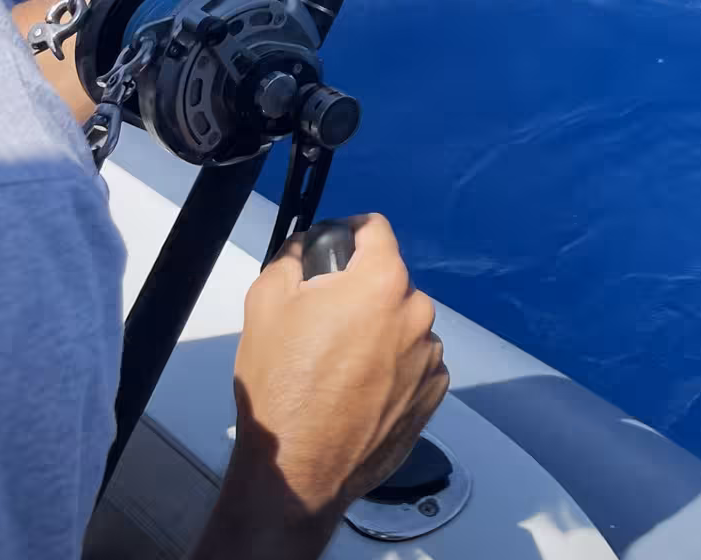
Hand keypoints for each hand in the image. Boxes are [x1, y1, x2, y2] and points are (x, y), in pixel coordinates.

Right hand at [219, 215, 448, 535]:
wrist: (298, 471)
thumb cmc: (282, 387)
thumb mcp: (266, 301)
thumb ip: (292, 257)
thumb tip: (307, 248)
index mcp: (382, 282)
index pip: (375, 228)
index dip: (349, 234)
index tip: (333, 251)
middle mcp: (417, 313)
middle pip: (388, 281)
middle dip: (359, 292)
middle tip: (324, 322)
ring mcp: (430, 357)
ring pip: (403, 323)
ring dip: (379, 332)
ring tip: (340, 366)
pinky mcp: (434, 395)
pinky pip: (416, 363)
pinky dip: (394, 368)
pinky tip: (360, 391)